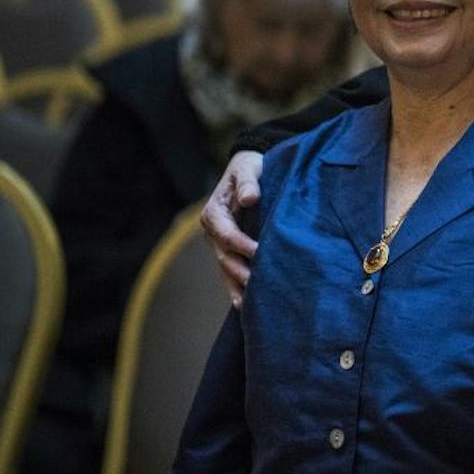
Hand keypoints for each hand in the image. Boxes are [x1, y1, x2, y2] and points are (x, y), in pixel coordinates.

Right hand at [201, 150, 263, 306]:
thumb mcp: (248, 168)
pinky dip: (236, 288)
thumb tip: (249, 198)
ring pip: (226, 269)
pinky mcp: (229, 250)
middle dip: (240, 272)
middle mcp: (213, 232)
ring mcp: (218, 244)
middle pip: (224, 257)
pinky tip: (245, 306)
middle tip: (259, 286)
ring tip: (249, 306)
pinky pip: (230, 271)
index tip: (260, 253)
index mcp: (214, 212)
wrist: (248, 170)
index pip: (226, 234)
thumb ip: (248, 183)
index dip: (242, 244)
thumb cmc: (250, 168)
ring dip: (236, 286)